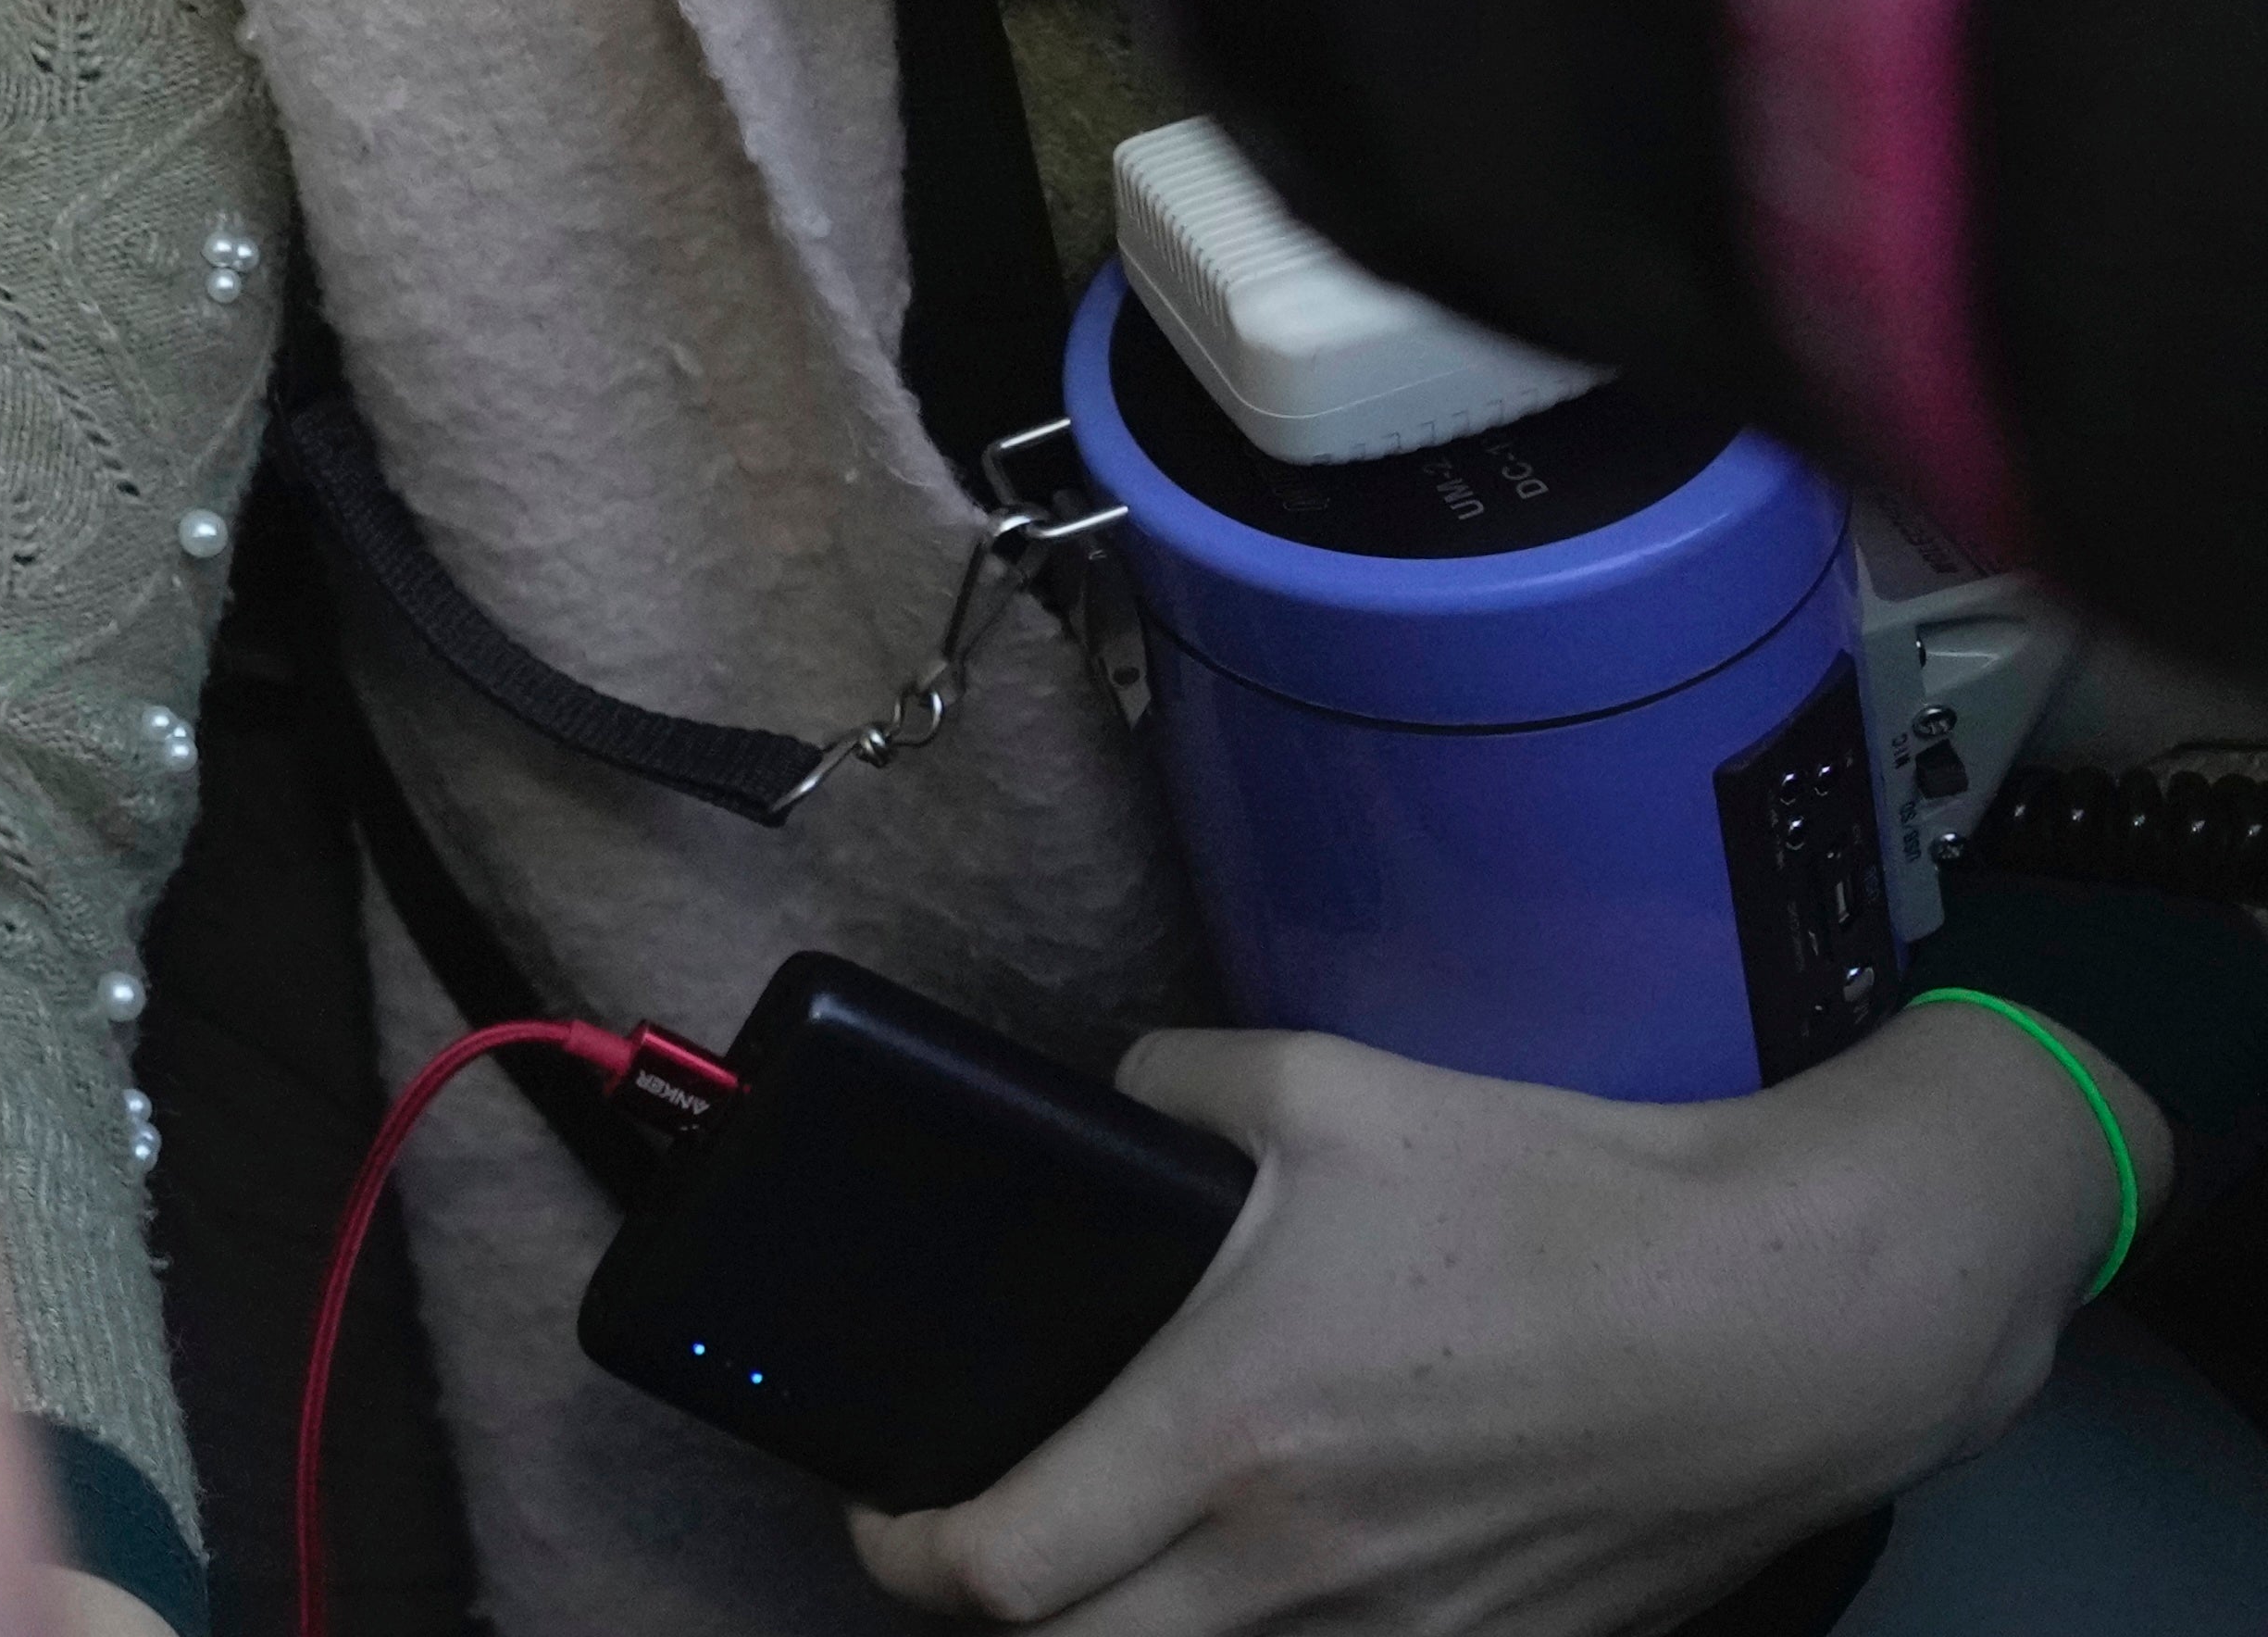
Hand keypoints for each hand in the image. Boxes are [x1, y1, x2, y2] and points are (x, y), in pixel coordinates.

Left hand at [848, 1004, 2147, 1633]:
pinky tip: (1277, 1570)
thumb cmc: (1553, 1200)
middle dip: (1000, 1615)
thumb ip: (1167, 1088)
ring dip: (1138, 1632)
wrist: (1784, 1321)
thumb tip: (1111, 1103)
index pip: (998, 1568)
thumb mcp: (1323, 1085)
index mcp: (1226, 1429)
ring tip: (1122, 1549)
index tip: (881, 1513)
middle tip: (987, 1536)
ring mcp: (1407, 1631)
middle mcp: (1297, 1562)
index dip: (902, 1551)